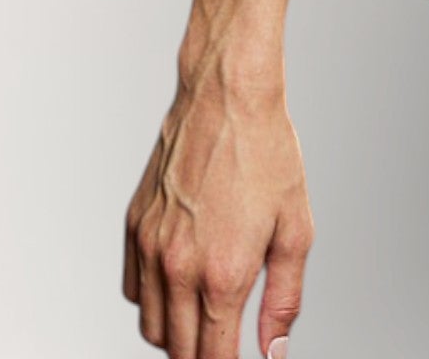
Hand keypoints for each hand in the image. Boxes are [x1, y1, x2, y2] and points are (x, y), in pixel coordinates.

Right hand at [123, 62, 313, 358]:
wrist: (228, 95)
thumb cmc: (267, 153)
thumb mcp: (296, 228)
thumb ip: (284, 298)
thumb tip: (273, 350)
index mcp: (223, 274)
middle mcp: (178, 267)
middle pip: (179, 351)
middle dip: (202, 356)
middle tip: (225, 343)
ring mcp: (150, 247)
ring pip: (150, 327)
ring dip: (175, 335)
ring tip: (206, 317)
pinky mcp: (133, 226)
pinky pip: (133, 290)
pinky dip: (152, 300)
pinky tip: (179, 284)